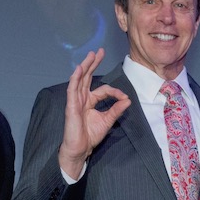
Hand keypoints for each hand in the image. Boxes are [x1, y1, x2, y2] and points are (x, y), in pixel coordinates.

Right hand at [58, 48, 130, 179]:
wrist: (80, 148)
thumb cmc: (90, 135)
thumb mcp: (108, 120)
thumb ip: (116, 110)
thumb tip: (128, 100)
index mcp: (90, 101)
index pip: (103, 90)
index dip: (114, 91)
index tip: (124, 97)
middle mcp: (82, 98)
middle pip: (87, 77)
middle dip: (93, 64)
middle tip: (99, 51)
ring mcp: (75, 101)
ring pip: (79, 79)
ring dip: (85, 66)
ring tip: (91, 55)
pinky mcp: (71, 105)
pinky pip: (72, 89)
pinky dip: (75, 79)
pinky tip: (79, 69)